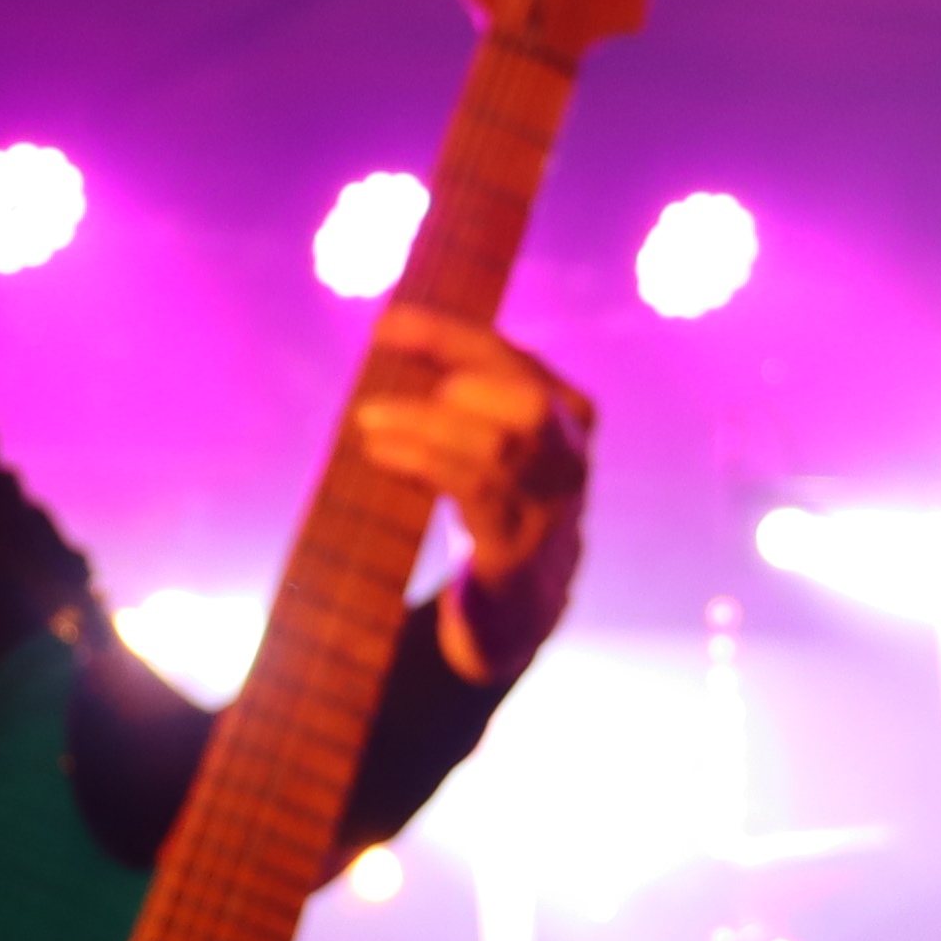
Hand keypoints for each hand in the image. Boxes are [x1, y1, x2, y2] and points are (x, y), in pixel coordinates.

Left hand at [348, 304, 591, 672]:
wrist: (520, 616)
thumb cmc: (497, 512)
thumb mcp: (495, 446)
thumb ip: (470, 400)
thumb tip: (395, 344)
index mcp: (570, 420)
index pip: (515, 361)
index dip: (450, 334)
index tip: (387, 324)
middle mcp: (572, 461)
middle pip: (527, 401)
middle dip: (454, 373)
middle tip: (385, 374)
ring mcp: (550, 512)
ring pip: (498, 448)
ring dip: (424, 425)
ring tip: (369, 419)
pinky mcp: (516, 555)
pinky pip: (474, 492)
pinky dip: (422, 462)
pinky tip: (382, 452)